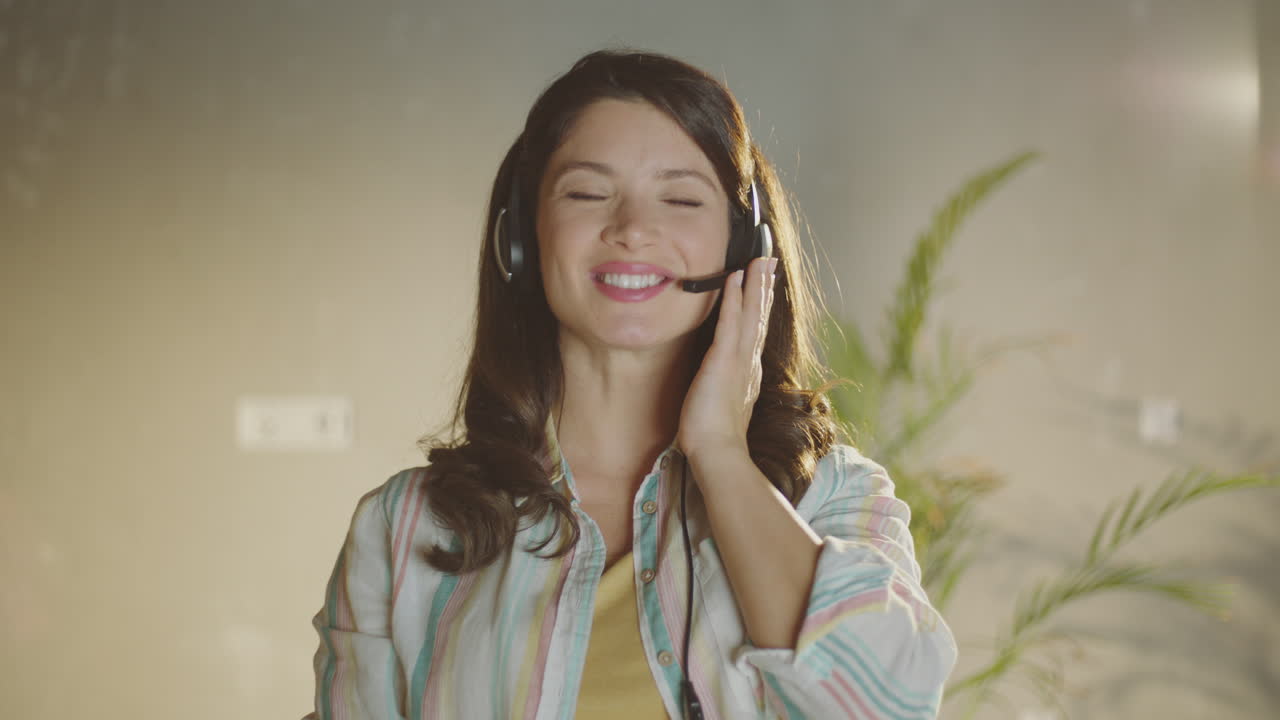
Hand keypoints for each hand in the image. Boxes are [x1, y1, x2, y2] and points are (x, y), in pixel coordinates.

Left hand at [676, 255, 777, 465]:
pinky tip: (735, 277)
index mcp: (748, 374)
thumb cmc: (715, 438)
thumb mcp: (724, 408)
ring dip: (755, 285)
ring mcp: (739, 360)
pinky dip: (733, 298)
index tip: (764, 287)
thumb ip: (727, 392)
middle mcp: (749, 363)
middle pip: (759, 318)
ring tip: (759, 261)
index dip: (760, 308)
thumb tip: (723, 388)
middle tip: (769, 263)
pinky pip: (730, 321)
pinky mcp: (724, 359)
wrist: (718, 452)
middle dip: (764, 288)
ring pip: (750, 314)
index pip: (755, 333)